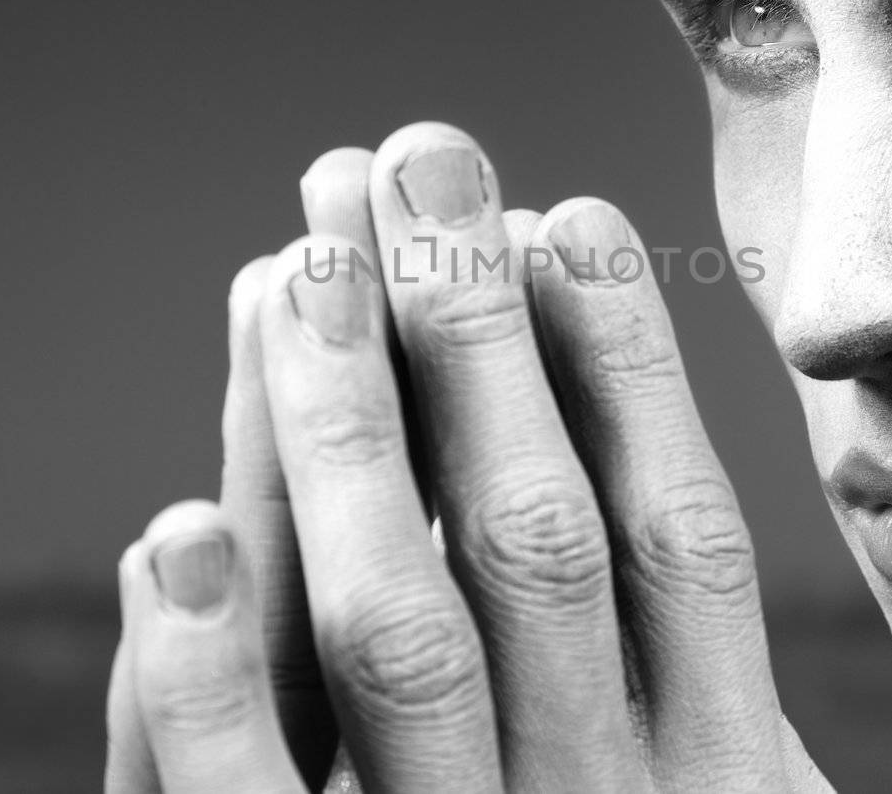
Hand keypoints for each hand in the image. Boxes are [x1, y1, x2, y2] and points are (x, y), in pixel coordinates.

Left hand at [104, 122, 832, 792]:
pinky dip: (198, 665)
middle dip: (477, 332)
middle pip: (536, 540)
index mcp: (720, 780)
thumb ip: (702, 689)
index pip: (677, 538)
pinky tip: (172, 529)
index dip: (627, 364)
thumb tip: (658, 461)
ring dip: (345, 425)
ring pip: (399, 631)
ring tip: (302, 258)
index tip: (568, 214)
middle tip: (420, 159)